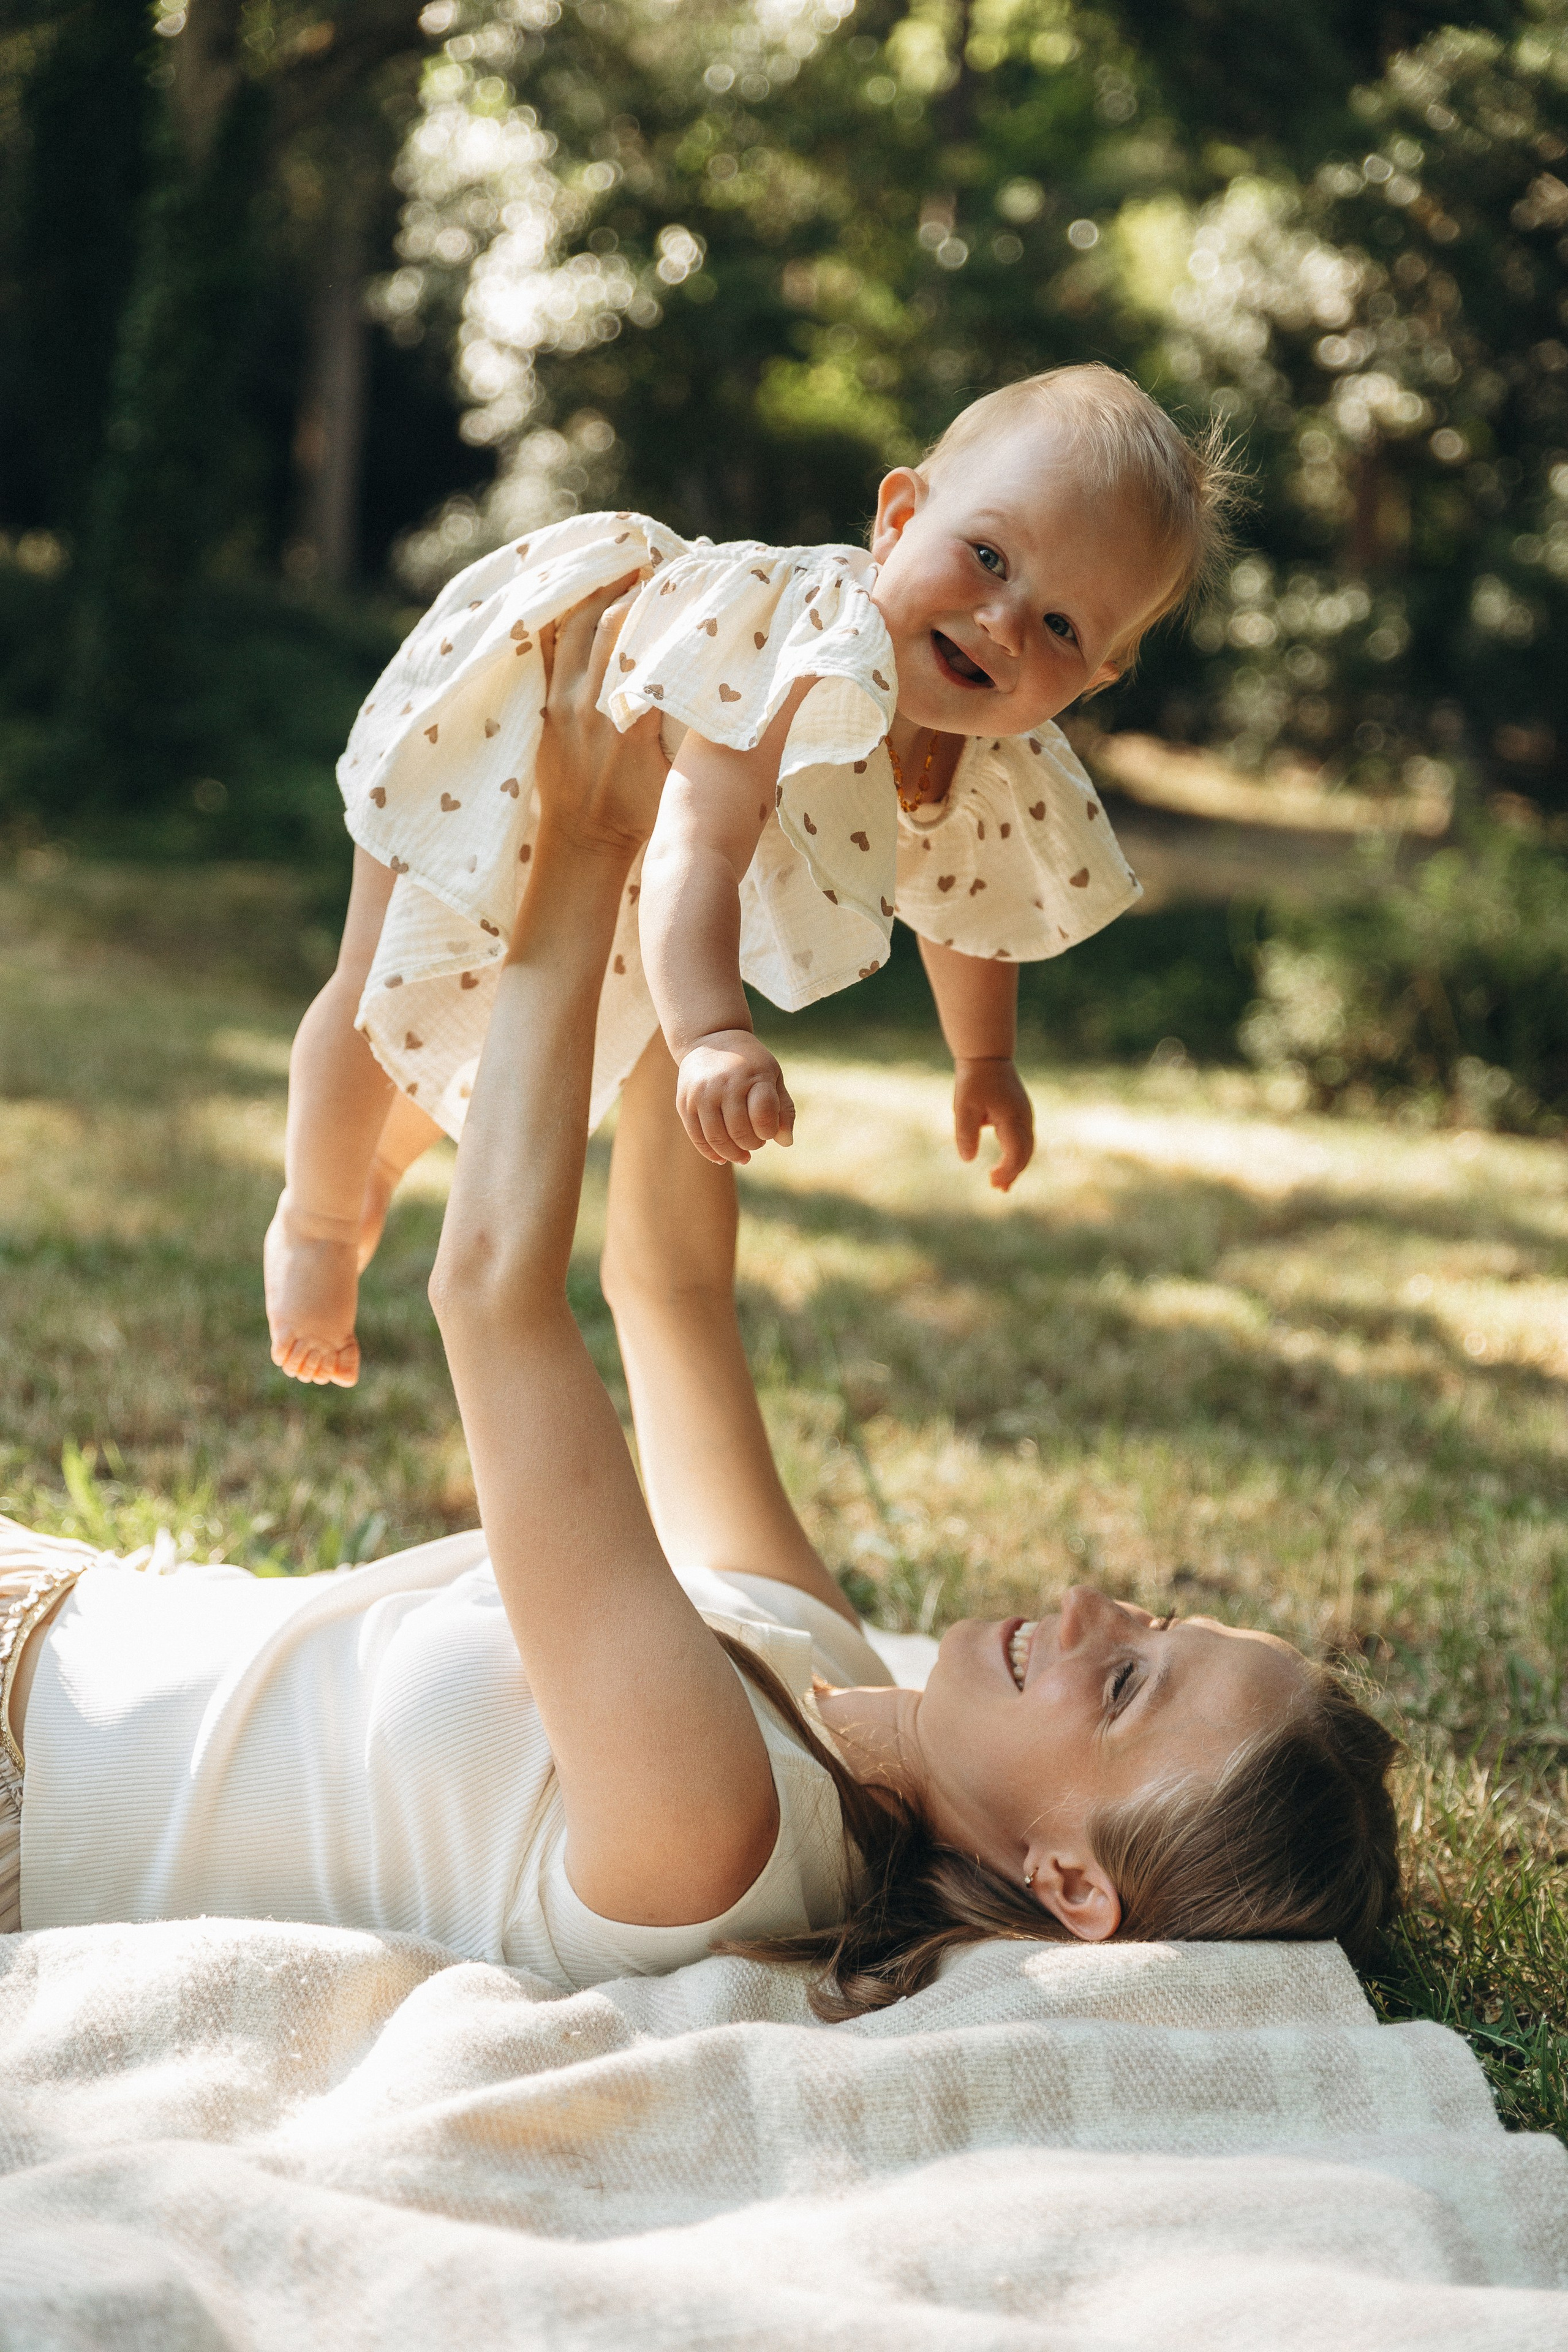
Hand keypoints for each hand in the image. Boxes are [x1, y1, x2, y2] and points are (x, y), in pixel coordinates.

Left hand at [535, 577, 666, 851]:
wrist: (582, 840)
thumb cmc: (638, 812)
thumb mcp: (678, 778)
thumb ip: (692, 734)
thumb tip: (727, 694)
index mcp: (628, 722)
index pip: (642, 643)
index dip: (661, 603)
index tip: (682, 577)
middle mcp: (590, 705)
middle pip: (609, 623)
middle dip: (633, 588)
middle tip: (655, 564)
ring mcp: (562, 702)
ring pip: (576, 627)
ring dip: (600, 594)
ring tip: (625, 571)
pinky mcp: (547, 705)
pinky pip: (552, 647)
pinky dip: (568, 617)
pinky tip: (585, 597)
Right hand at [676, 1029, 795, 1164]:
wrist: (711, 1039)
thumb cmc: (750, 1063)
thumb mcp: (773, 1076)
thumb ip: (783, 1108)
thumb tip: (786, 1142)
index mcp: (753, 1075)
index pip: (763, 1115)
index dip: (769, 1131)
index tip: (769, 1130)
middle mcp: (725, 1084)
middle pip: (740, 1131)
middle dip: (753, 1144)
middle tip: (756, 1142)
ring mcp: (702, 1094)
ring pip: (717, 1138)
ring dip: (733, 1153)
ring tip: (743, 1155)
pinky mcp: (685, 1102)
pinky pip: (697, 1136)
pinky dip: (711, 1152)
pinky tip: (723, 1158)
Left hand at [953, 1056, 1034, 1190]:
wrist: (987, 1057)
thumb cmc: (974, 1081)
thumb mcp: (963, 1107)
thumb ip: (965, 1133)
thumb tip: (968, 1159)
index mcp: (1012, 1118)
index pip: (1016, 1152)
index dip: (1006, 1170)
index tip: (991, 1181)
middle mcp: (1024, 1119)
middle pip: (1025, 1153)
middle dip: (1013, 1173)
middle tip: (997, 1189)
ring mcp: (1025, 1116)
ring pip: (1027, 1148)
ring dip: (1016, 1167)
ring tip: (1003, 1186)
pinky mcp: (1021, 1114)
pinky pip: (1023, 1140)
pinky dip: (1017, 1156)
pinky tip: (1006, 1166)